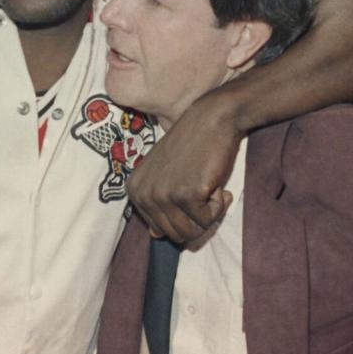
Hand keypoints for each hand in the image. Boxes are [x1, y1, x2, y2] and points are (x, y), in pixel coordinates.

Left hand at [127, 91, 240, 245]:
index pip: (160, 229)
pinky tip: (215, 182)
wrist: (211, 118)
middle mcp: (143, 194)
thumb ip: (157, 203)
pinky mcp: (186, 194)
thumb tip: (155, 235)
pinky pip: (208, 220)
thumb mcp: (165, 174)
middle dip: (197, 217)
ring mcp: (163, 195)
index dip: (183, 214)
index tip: (189, 188)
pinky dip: (219, 205)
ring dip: (209, 212)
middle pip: (175, 235)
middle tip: (202, 188)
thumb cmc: (192, 145)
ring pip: (191, 232)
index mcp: (134, 190)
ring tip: (207, 184)